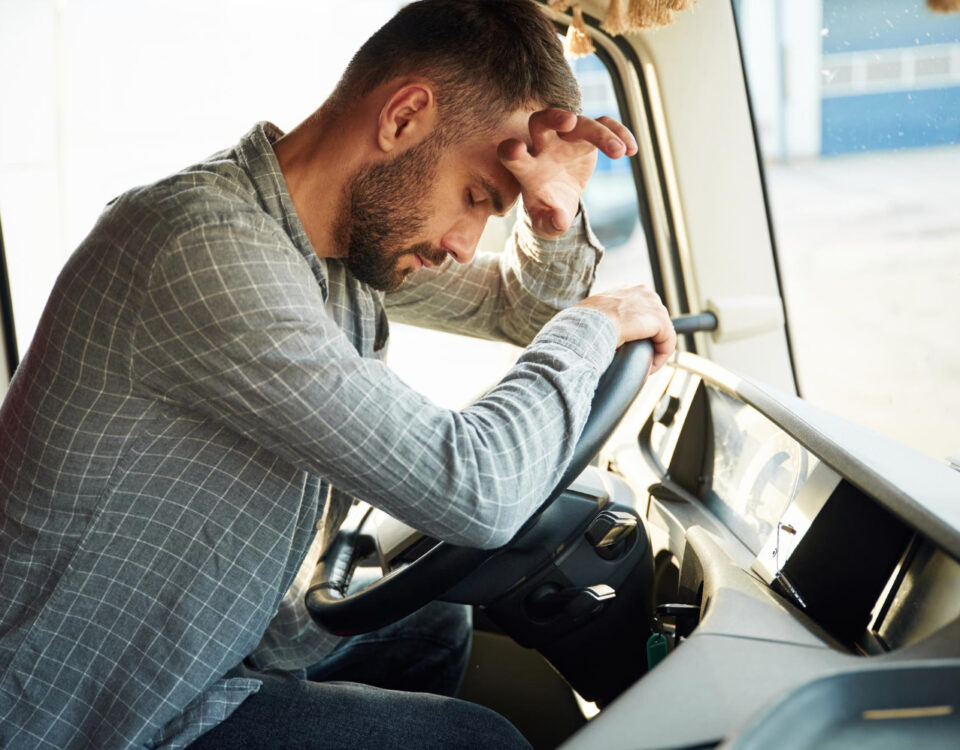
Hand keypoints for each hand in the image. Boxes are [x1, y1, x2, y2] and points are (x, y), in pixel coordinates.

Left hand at [498, 109, 637, 238]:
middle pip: (541, 121)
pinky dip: (618, 133)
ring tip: (619, 152)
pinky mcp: (586, 137)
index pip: (511, 153)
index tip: (516, 150)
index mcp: (526, 169)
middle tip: (570, 122)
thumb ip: (550, 223)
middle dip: (553, 117)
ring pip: (580, 122)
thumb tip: (560, 221)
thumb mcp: (547, 224)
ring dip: (600, 133)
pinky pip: (603, 125)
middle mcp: (542, 147)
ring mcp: (565, 138)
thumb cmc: (548, 212)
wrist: (560, 202)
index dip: (511, 150)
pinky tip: (632, 150)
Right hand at [574, 286, 675, 371]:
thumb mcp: (591, 317)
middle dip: (649, 341)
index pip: (641, 310)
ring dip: (654, 351)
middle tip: (637, 359)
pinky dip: (660, 358)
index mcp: (626, 290)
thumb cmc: (582, 325)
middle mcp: (642, 292)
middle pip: (654, 321)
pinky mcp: (660, 320)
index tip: (628, 348)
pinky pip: (667, 343)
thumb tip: (595, 335)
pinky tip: (648, 368)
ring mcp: (653, 304)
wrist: (588, 326)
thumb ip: (601, 320)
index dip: (638, 332)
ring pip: (662, 333)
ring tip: (643, 366)